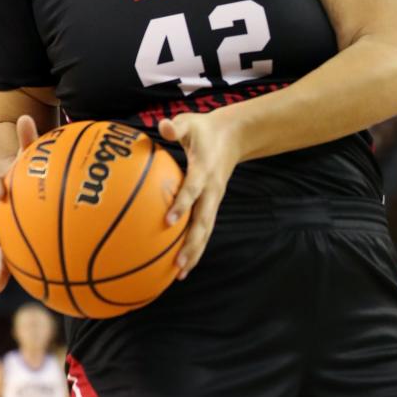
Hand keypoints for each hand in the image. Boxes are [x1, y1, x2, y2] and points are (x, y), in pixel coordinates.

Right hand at [0, 114, 38, 292]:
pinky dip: (15, 269)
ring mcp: (3, 226)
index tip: (0, 191)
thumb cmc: (22, 167)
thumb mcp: (27, 153)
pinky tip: (22, 287)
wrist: (10, 178)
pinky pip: (15, 255)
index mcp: (1, 189)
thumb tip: (27, 116)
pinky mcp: (13, 237)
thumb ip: (28, 138)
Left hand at [157, 111, 242, 277]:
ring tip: (179, 274)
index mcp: (205, 170)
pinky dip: (195, 248)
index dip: (182, 205)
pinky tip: (181, 265)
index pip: (193, 190)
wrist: (234, 137)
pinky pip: (204, 229)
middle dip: (191, 244)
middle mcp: (211, 190)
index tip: (168, 221)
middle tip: (177, 263)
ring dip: (194, 252)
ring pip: (206, 231)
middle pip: (203, 222)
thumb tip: (162, 126)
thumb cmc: (204, 129)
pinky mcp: (212, 205)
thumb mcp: (190, 122)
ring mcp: (214, 200)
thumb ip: (176, 127)